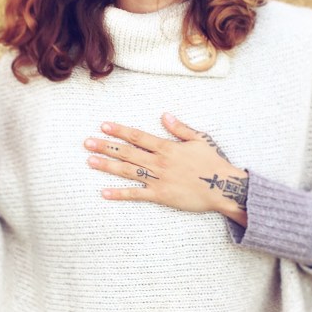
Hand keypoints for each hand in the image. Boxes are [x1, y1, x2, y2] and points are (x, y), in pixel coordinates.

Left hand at [84, 114, 248, 223]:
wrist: (224, 187)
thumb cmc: (213, 163)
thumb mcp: (199, 139)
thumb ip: (180, 128)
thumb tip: (164, 115)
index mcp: (167, 147)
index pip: (138, 136)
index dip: (119, 131)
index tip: (103, 126)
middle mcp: (159, 162)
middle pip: (127, 152)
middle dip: (106, 146)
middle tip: (87, 142)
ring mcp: (158, 179)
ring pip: (127, 171)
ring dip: (107, 165)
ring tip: (90, 161)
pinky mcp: (161, 196)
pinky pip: (136, 194)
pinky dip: (119, 193)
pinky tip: (104, 192)